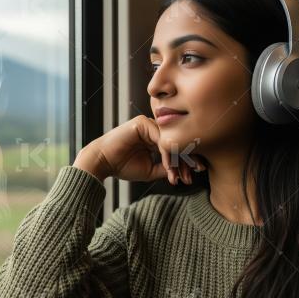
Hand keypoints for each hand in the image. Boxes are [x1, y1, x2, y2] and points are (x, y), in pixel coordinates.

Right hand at [73, 115, 205, 184]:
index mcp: (155, 136)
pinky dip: (167, 154)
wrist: (101, 163)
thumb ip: (167, 168)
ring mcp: (148, 123)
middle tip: (196, 172)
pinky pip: (160, 139)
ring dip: (178, 159)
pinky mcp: (142, 122)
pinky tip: (170, 168)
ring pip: (170, 140)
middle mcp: (153, 127)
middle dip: (187, 158)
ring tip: (182, 175)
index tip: (196, 172)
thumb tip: (185, 170)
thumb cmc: (122, 166)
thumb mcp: (151, 170)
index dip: (187, 159)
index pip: (176, 144)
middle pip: (176, 140)